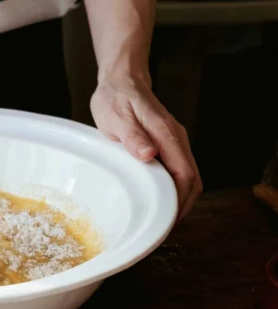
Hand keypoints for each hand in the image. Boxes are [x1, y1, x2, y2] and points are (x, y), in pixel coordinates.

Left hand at [90, 74, 201, 219]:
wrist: (122, 80)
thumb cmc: (116, 98)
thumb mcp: (117, 116)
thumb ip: (133, 136)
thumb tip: (149, 155)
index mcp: (166, 135)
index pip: (184, 175)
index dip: (179, 201)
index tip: (166, 221)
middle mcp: (176, 139)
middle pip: (192, 180)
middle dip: (182, 207)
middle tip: (163, 228)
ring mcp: (174, 142)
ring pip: (188, 177)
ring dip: (179, 200)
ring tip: (161, 220)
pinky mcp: (168, 145)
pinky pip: (178, 171)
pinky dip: (174, 190)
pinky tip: (160, 201)